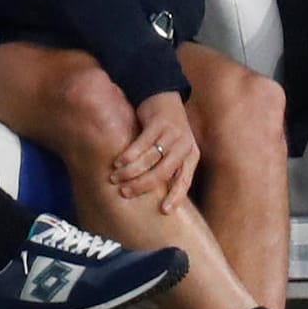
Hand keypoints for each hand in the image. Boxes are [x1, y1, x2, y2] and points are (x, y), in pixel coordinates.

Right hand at [109, 91, 199, 212]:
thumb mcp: (174, 150)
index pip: (185, 180)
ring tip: (115, 177)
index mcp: (191, 155)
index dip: (176, 196)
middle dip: (142, 185)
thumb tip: (154, 197)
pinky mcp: (158, 123)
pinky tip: (118, 162)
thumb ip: (169, 169)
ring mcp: (172, 133)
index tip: (164, 211)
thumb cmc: (167, 131)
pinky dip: (129, 155)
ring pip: (150, 159)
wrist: (165, 97)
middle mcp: (184, 146)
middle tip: (125, 192)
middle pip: (163, 172)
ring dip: (130, 171)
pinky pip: (142, 144)